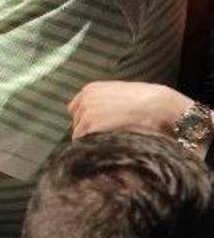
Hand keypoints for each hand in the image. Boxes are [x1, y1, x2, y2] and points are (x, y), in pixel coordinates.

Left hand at [69, 81, 192, 138]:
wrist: (161, 106)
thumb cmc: (149, 101)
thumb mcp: (122, 93)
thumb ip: (106, 100)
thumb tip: (102, 115)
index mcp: (90, 90)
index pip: (75, 109)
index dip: (85, 120)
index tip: (95, 129)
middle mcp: (85, 100)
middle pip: (76, 123)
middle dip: (87, 132)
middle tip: (105, 139)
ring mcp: (86, 113)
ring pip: (79, 135)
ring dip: (91, 141)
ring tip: (110, 144)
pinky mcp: (92, 127)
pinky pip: (84, 143)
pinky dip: (93, 148)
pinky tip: (109, 148)